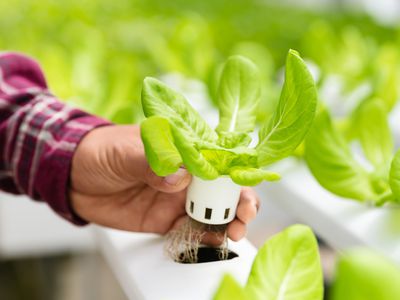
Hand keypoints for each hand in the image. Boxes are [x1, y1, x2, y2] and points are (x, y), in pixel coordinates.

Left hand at [69, 125, 259, 242]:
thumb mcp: (126, 151)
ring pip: (211, 210)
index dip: (236, 172)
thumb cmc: (101, 152)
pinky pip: (190, 229)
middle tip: (243, 215)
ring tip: (234, 232)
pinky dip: (205, 236)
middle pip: (221, 187)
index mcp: (181, 149)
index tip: (243, 188)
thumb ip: (153, 162)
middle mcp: (185, 174)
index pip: (217, 158)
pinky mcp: (164, 219)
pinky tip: (213, 240)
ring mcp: (176, 198)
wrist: (73, 177)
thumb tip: (179, 177)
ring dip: (227, 222)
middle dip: (239, 201)